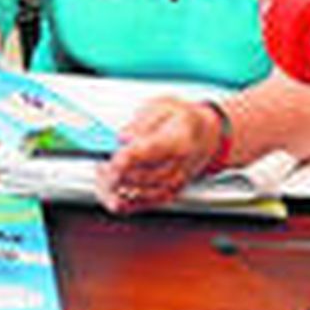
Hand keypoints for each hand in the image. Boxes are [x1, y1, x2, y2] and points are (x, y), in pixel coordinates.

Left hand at [96, 97, 222, 212]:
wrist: (208, 135)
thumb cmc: (185, 120)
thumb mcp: (164, 105)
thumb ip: (143, 121)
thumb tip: (124, 136)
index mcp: (179, 140)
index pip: (151, 152)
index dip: (127, 158)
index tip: (112, 157)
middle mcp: (178, 165)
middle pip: (141, 176)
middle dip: (115, 173)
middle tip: (101, 163)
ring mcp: (174, 182)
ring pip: (141, 193)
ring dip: (115, 188)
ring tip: (101, 176)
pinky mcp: (169, 193)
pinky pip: (145, 204)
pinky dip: (125, 204)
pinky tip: (110, 198)